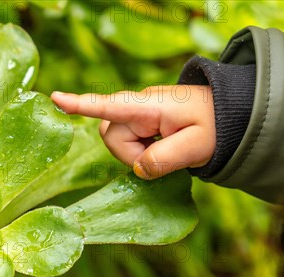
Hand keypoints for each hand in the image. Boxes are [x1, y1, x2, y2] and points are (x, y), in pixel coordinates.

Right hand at [51, 86, 215, 179]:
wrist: (228, 117)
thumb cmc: (216, 126)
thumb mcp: (199, 145)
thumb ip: (167, 158)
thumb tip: (138, 169)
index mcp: (150, 106)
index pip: (111, 105)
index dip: (82, 105)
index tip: (56, 99)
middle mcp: (137, 107)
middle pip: (110, 134)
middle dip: (129, 153)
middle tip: (162, 157)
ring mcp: (136, 115)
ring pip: (114, 141)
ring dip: (135, 154)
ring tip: (164, 151)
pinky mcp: (137, 124)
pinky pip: (124, 143)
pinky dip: (139, 152)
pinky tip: (159, 149)